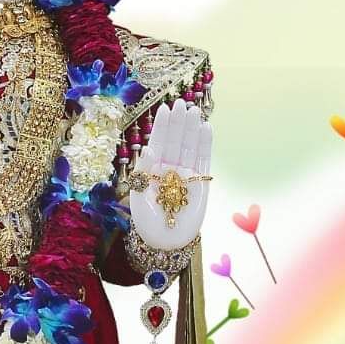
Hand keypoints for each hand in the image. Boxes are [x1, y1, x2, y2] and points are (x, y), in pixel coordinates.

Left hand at [128, 99, 212, 249]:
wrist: (165, 240)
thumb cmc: (148, 220)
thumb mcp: (139, 194)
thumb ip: (144, 171)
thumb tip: (149, 148)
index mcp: (153, 169)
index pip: (159, 142)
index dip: (162, 126)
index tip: (165, 108)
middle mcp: (170, 168)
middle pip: (175, 140)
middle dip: (178, 122)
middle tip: (182, 103)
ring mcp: (186, 174)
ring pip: (190, 146)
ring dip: (192, 129)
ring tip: (194, 111)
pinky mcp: (200, 182)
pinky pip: (204, 160)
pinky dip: (205, 144)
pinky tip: (206, 128)